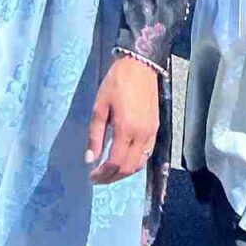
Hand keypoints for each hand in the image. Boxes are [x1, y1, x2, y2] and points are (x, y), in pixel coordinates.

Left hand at [86, 54, 161, 183]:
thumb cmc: (116, 83)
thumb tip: (90, 159)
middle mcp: (141, 134)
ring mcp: (151, 132)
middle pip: (128, 167)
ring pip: (139, 163)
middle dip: (112, 178)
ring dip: (124, 172)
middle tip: (98, 178)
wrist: (140, 66)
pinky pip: (147, 153)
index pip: (115, 162)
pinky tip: (124, 160)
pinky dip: (135, 162)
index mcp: (126, 128)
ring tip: (109, 173)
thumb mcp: (99, 107)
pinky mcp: (156, 128)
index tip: (92, 176)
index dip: (103, 174)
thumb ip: (95, 135)